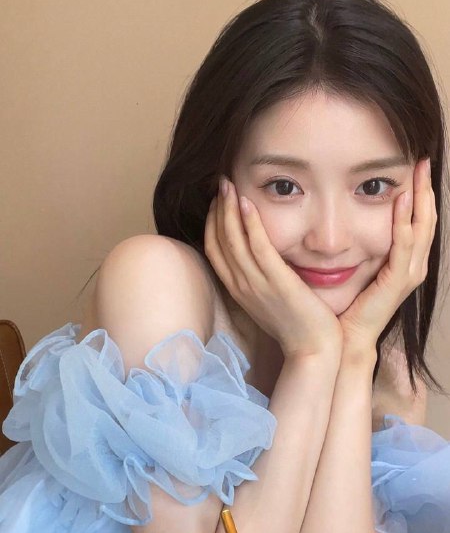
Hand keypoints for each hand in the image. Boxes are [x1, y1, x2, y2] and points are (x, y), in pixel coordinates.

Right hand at [204, 178, 342, 360]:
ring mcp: (257, 285)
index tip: (217, 201)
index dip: (211, 223)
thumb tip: (262, 259)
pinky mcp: (277, 282)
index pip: (214, 251)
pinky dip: (250, 224)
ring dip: (228, 210)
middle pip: (218, 241)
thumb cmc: (297, 324)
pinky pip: (258, 248)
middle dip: (216, 209)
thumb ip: (261, 278)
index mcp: (238, 290)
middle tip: (221, 183)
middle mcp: (242, 286)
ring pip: (232, 241)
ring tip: (228, 184)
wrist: (313, 349)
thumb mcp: (270, 299)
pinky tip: (248, 203)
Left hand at [339, 158, 436, 350]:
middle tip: (423, 159)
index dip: (420, 192)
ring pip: (422, 228)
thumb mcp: (360, 266)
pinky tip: (400, 201)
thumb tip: (349, 216)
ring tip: (417, 172)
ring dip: (420, 198)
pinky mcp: (396, 281)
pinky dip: (402, 222)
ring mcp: (408, 273)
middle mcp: (414, 265)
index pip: (419, 219)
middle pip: (427, 218)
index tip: (416, 164)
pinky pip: (403, 245)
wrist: (346, 338)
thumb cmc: (349, 305)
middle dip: (425, 188)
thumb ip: (363, 244)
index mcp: (407, 261)